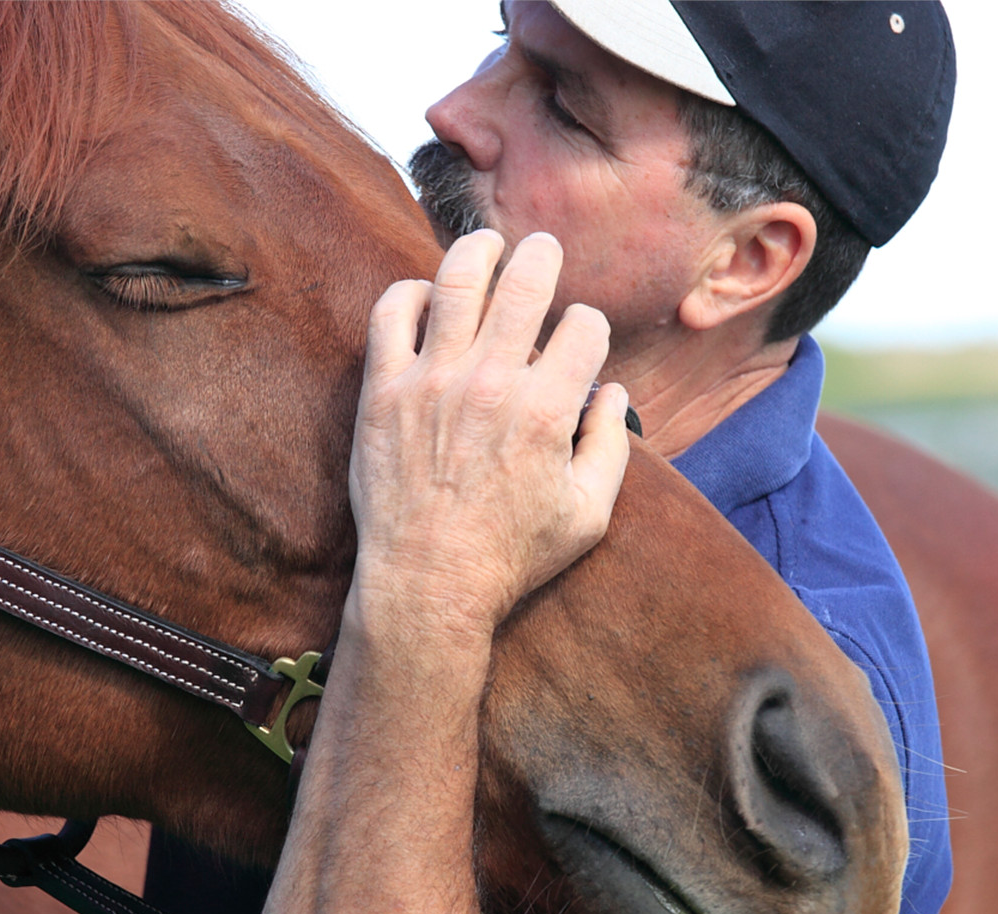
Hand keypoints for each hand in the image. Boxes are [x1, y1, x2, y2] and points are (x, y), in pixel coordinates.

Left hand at [349, 229, 630, 630]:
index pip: (584, 328)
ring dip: (478, 251)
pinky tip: (425, 298)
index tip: (580, 340)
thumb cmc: (510, 556)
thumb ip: (610, 448)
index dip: (590, 328)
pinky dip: (410, 292)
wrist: (428, 582)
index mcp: (548, 409)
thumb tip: (613, 395)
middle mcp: (492, 382)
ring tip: (487, 246)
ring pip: (458, 281)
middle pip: (527, 283)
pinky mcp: (385, 390)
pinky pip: (391, 313)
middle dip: (543, 257)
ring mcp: (433, 380)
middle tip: (542, 250)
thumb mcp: (588, 515)